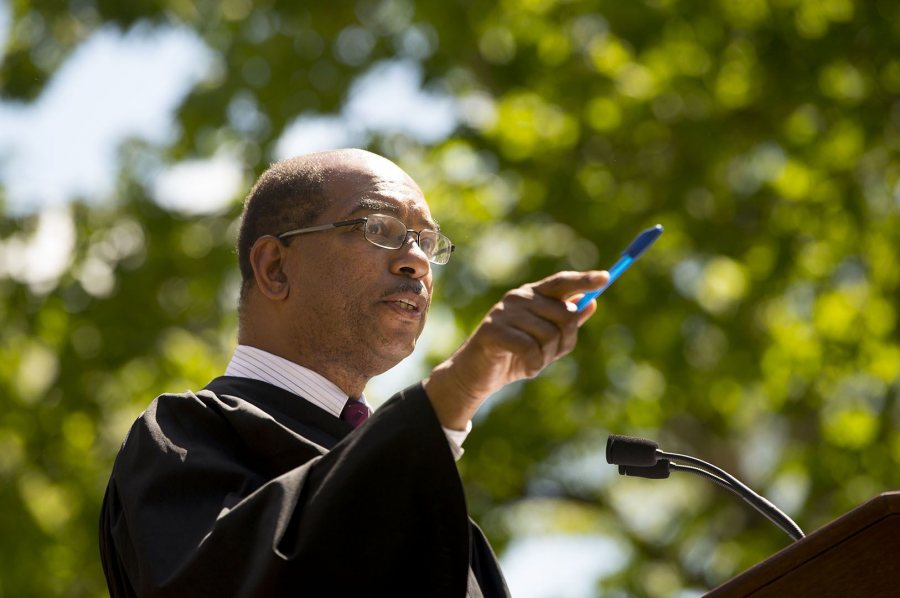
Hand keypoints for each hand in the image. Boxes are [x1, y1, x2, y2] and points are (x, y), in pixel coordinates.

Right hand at [424, 270, 608, 429]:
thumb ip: (567, 322)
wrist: (478, 375)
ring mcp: (505, 311)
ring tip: (531, 361)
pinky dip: (534, 364)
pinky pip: (530, 347)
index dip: (584, 279)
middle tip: (548, 354)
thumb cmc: (514, 356)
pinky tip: (524, 368)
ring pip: (549, 334)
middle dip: (564, 340)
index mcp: (533, 295)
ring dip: (546, 356)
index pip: (562, 282)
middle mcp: (519, 297)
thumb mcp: (546, 341)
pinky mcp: (494, 329)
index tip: (606, 278)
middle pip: (565, 313)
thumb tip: (591, 302)